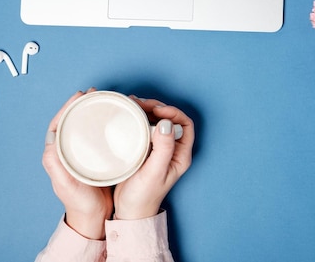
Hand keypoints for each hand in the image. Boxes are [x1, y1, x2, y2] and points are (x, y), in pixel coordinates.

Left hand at [42, 89, 112, 239]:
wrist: (93, 218)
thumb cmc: (79, 203)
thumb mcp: (65, 183)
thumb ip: (55, 164)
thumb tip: (51, 138)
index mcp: (56, 155)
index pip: (58, 124)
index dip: (66, 108)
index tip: (78, 96)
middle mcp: (67, 152)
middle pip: (71, 122)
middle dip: (80, 105)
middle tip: (93, 93)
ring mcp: (81, 155)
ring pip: (83, 127)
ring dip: (90, 112)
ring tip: (102, 101)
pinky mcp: (94, 158)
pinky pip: (95, 136)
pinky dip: (100, 125)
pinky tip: (111, 120)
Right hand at [113, 97, 194, 219]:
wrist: (129, 211)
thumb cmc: (143, 196)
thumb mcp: (154, 172)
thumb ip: (163, 148)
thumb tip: (166, 123)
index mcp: (180, 155)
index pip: (185, 124)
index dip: (173, 113)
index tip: (157, 111)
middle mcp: (172, 150)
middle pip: (170, 119)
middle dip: (158, 108)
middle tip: (141, 103)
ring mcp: (158, 149)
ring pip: (157, 121)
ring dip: (147, 110)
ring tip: (133, 104)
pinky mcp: (145, 149)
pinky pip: (145, 127)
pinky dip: (138, 118)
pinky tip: (129, 114)